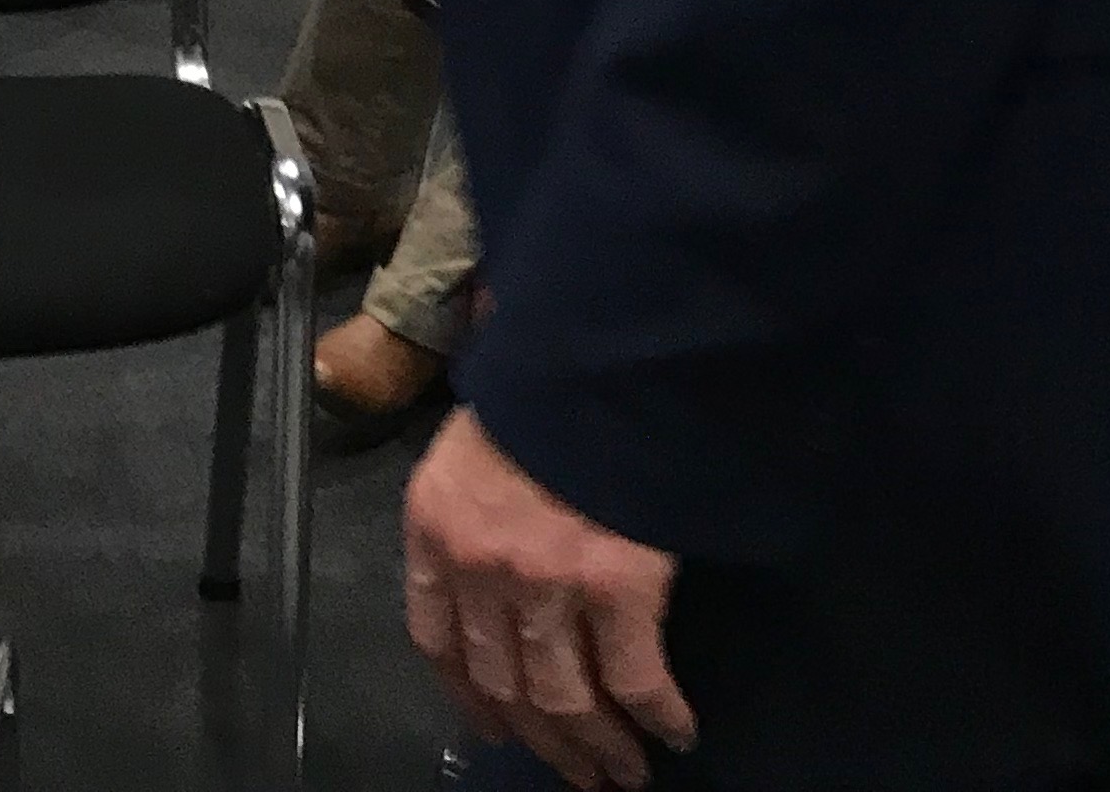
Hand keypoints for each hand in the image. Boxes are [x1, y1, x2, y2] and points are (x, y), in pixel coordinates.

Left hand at [404, 411, 693, 787]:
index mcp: (432, 529)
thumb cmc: (537, 395)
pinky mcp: (616, 585)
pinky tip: (677, 732)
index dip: (469, 699)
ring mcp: (544, 581)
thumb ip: (468, 517)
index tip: (498, 732)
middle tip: (582, 774)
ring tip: (627, 772)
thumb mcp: (469, 450)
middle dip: (544, 741)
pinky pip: (635, 678)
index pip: (437, 642)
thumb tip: (492, 585)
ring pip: (563, 698)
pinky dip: (657, 714)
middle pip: (503, 686)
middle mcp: (477, 567)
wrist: (596, 358)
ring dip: (599, 747)